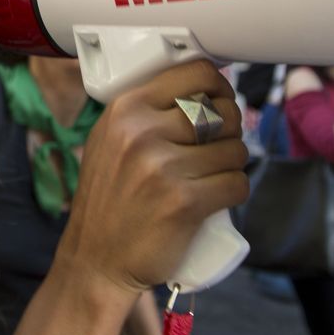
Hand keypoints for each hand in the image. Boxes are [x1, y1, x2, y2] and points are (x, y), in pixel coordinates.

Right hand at [54, 60, 248, 293]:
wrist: (97, 260)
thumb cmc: (108, 201)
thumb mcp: (110, 141)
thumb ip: (145, 113)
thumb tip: (201, 92)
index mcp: (127, 110)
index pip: (196, 74)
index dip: (220, 87)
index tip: (222, 101)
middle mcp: (142, 133)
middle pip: (222, 113)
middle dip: (231, 130)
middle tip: (220, 146)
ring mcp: (163, 168)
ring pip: (235, 150)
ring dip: (233, 164)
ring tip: (213, 175)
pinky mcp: (185, 202)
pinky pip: (237, 183)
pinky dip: (234, 191)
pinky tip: (218, 197)